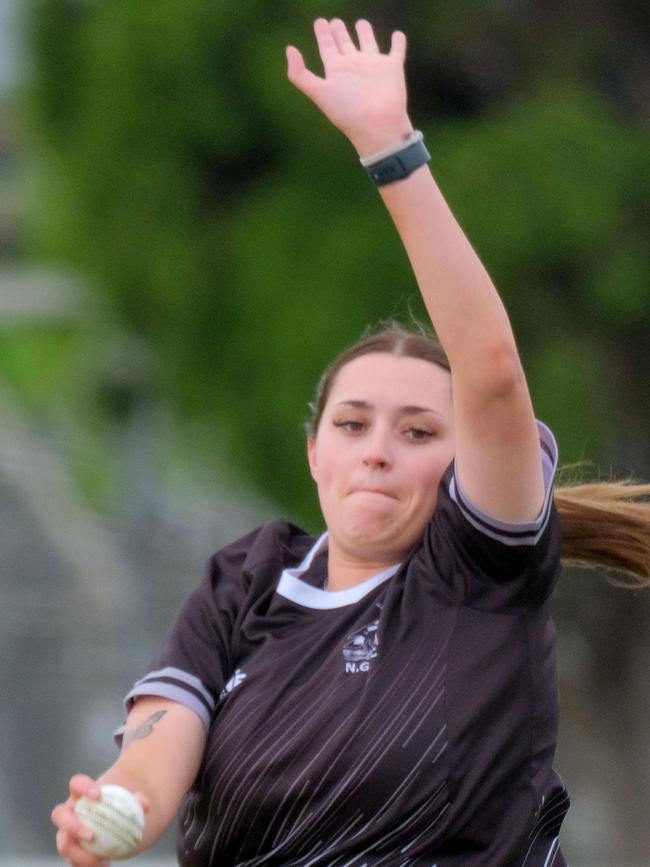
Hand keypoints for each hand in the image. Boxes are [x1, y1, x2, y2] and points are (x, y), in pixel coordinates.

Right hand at [51, 774, 148, 865]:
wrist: (125, 823)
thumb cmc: (127, 806)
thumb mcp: (135, 802)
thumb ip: (140, 801)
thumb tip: (143, 803)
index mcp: (82, 794)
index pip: (76, 783)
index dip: (82, 787)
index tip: (97, 795)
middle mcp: (70, 812)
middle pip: (59, 815)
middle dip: (71, 825)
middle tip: (90, 835)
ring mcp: (68, 834)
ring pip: (64, 844)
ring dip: (78, 854)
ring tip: (101, 860)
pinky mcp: (73, 852)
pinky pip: (74, 861)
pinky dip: (87, 865)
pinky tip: (105, 865)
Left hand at [286, 18, 412, 156]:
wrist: (376, 126)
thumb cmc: (347, 112)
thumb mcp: (318, 92)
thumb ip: (299, 74)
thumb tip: (289, 49)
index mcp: (337, 70)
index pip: (327, 48)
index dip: (323, 34)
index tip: (320, 22)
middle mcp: (354, 66)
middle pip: (345, 44)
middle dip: (340, 32)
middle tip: (334, 22)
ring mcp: (373, 66)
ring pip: (368, 44)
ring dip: (365, 32)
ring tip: (361, 23)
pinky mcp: (392, 68)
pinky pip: (396, 50)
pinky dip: (398, 42)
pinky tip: (398, 35)